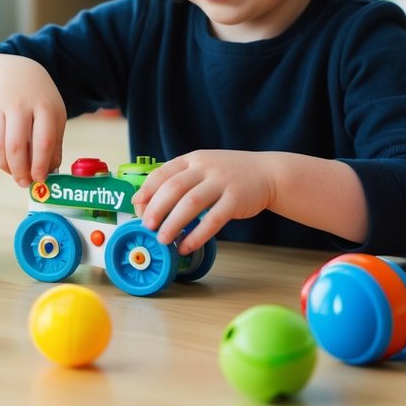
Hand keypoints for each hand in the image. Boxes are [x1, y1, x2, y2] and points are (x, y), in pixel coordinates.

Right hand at [0, 54, 66, 186]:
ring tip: (14, 172)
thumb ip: (54, 144)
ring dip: (4, 168)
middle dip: (20, 171)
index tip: (40, 179)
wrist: (14, 73)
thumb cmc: (40, 100)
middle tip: (24, 183)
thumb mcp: (55, 115)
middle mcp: (19, 105)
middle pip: (15, 146)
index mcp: (44, 107)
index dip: (41, 165)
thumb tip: (49, 174)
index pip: (43, 141)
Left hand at [132, 150, 276, 254]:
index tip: (137, 207)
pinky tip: (186, 246)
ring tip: (163, 239)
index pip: (163, 172)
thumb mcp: (203, 167)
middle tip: (146, 227)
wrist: (268, 173)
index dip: (147, 190)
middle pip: (173, 187)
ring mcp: (222, 182)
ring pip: (191, 203)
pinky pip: (213, 220)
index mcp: (193, 159)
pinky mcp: (236, 199)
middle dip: (156, 209)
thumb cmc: (229, 175)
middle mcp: (206, 167)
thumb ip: (180, 179)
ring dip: (173, 223)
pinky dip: (196, 235)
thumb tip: (147, 202)